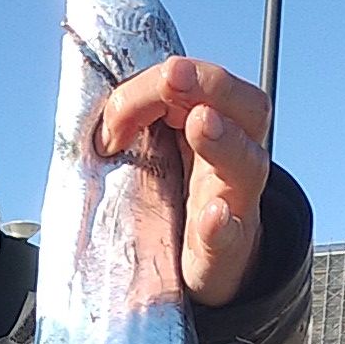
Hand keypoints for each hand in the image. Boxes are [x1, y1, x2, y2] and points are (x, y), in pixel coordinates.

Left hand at [99, 57, 270, 307]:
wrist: (211, 267)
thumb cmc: (179, 201)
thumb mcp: (157, 156)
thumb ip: (132, 131)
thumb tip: (97, 129)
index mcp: (215, 124)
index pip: (197, 84)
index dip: (153, 85)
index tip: (110, 122)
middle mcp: (235, 156)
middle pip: (245, 107)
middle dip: (208, 84)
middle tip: (173, 76)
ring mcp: (234, 202)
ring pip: (246, 163)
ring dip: (223, 139)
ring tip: (201, 123)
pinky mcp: (226, 250)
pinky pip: (230, 235)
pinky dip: (220, 224)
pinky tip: (213, 213)